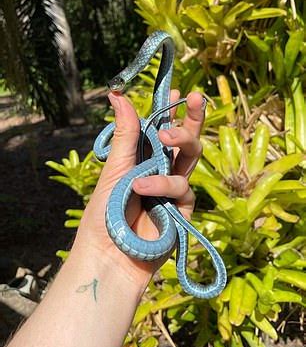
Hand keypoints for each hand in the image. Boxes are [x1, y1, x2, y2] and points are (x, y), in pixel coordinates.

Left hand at [74, 90, 204, 291]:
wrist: (109, 257)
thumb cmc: (104, 214)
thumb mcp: (115, 169)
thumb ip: (125, 134)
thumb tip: (118, 94)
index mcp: (142, 160)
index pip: (161, 129)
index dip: (170, 110)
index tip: (176, 90)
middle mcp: (161, 171)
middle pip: (184, 141)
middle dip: (192, 119)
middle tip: (194, 98)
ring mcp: (173, 190)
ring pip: (190, 159)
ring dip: (179, 145)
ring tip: (158, 147)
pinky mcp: (183, 210)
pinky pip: (184, 189)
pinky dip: (164, 186)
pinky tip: (145, 190)